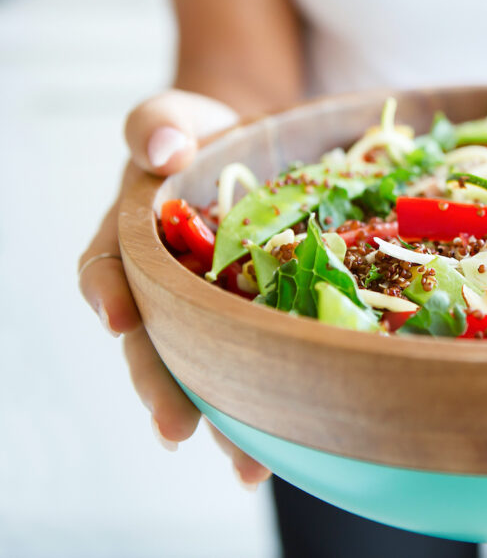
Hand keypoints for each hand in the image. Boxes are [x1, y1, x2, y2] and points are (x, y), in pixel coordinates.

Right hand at [78, 90, 271, 487]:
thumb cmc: (210, 135)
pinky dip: (270, 401)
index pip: (107, 268)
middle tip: (178, 428)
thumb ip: (159, 122)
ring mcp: (211, 309)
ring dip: (220, 417)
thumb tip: (161, 147)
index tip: (120, 317)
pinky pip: (260, 361)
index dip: (108, 294)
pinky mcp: (260, 319)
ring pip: (207, 368)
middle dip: (162, 386)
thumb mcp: (181, 117)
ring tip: (244, 463)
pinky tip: (286, 445)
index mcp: (132, 239)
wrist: (261, 148)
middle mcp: (165, 286)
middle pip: (153, 342)